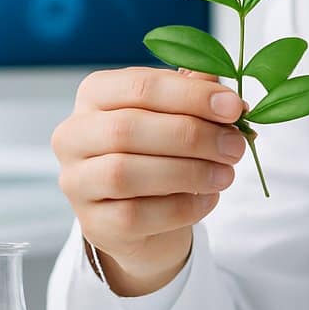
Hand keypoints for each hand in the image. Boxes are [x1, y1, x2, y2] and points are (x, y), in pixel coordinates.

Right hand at [52, 66, 247, 295]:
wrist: (146, 217)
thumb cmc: (161, 152)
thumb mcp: (179, 115)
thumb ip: (197, 97)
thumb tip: (229, 98)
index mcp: (94, 94)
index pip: (140, 86)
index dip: (190, 96)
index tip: (233, 108)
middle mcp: (73, 135)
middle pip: (127, 129)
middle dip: (191, 136)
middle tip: (235, 145)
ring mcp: (77, 181)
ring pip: (125, 173)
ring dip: (187, 172)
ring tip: (225, 174)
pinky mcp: (93, 223)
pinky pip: (136, 215)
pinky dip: (181, 207)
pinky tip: (208, 199)